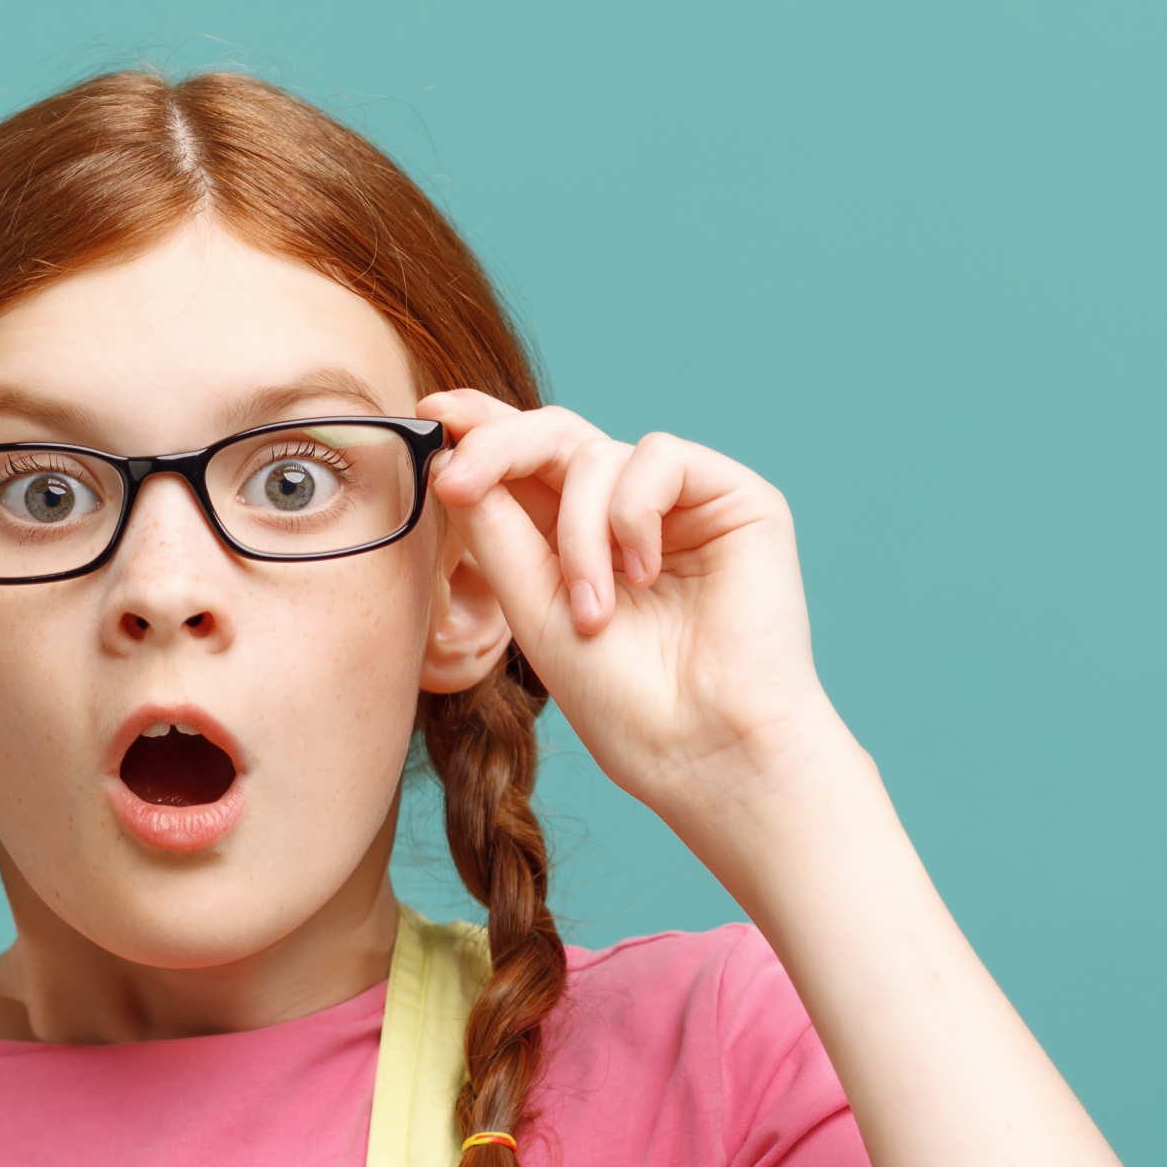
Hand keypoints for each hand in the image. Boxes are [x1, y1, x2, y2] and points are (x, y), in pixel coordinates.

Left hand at [421, 391, 845, 828]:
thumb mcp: (535, 611)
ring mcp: (683, 505)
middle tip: (459, 479)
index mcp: (578, 542)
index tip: (430, 417)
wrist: (705, 749)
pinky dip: (633, 512)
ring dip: (578, 533)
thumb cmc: (627, 702)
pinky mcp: (736, 498)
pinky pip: (658, 456)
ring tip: (594, 612)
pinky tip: (645, 573)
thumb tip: (453, 463)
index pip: (527, 465)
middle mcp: (629, 515)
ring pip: (597, 455)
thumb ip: (498, 534)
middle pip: (554, 435)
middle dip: (498, 447)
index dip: (481, 432)